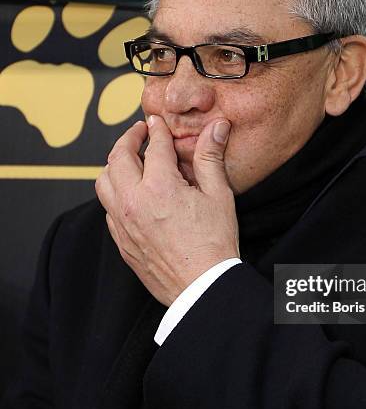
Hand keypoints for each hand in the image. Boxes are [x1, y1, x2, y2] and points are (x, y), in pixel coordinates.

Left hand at [95, 115, 238, 306]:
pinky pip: (107, 209)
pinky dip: (114, 193)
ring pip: (103, 182)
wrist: (202, 286)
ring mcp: (123, 223)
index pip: (153, 146)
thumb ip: (211, 158)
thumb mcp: (219, 196)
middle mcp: (134, 202)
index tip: (157, 122)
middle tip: (139, 132)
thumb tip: (216, 129)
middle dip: (128, 138)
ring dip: (114, 165)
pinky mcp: (122, 241)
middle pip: (118, 157)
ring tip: (128, 160)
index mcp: (159, 187)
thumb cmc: (214, 244)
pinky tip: (129, 194)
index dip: (156, 129)